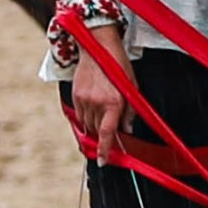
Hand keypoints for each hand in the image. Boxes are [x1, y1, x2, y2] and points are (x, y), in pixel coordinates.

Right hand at [68, 33, 132, 159]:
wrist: (97, 46)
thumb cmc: (118, 64)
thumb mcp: (131, 87)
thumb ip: (130, 111)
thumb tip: (127, 129)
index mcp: (113, 102)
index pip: (107, 133)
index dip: (105, 150)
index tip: (104, 161)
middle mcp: (97, 103)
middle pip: (97, 131)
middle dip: (103, 136)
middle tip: (110, 133)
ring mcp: (84, 99)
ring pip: (87, 124)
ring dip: (95, 126)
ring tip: (103, 114)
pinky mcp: (75, 95)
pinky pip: (79, 114)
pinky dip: (86, 116)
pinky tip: (94, 108)